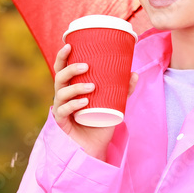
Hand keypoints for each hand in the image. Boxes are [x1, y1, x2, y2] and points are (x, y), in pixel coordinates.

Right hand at [52, 42, 136, 160]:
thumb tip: (134, 73)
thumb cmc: (100, 123)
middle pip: (59, 77)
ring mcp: (61, 109)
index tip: (69, 44)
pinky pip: (63, 111)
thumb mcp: (114, 104)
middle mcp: (63, 96)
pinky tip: (84, 102)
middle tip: (86, 66)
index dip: (63, 56)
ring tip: (92, 87)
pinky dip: (73, 105)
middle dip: (70, 68)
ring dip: (75, 87)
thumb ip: (123, 90)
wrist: (95, 148)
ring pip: (61, 93)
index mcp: (71, 87)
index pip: (62, 68)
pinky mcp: (62, 123)